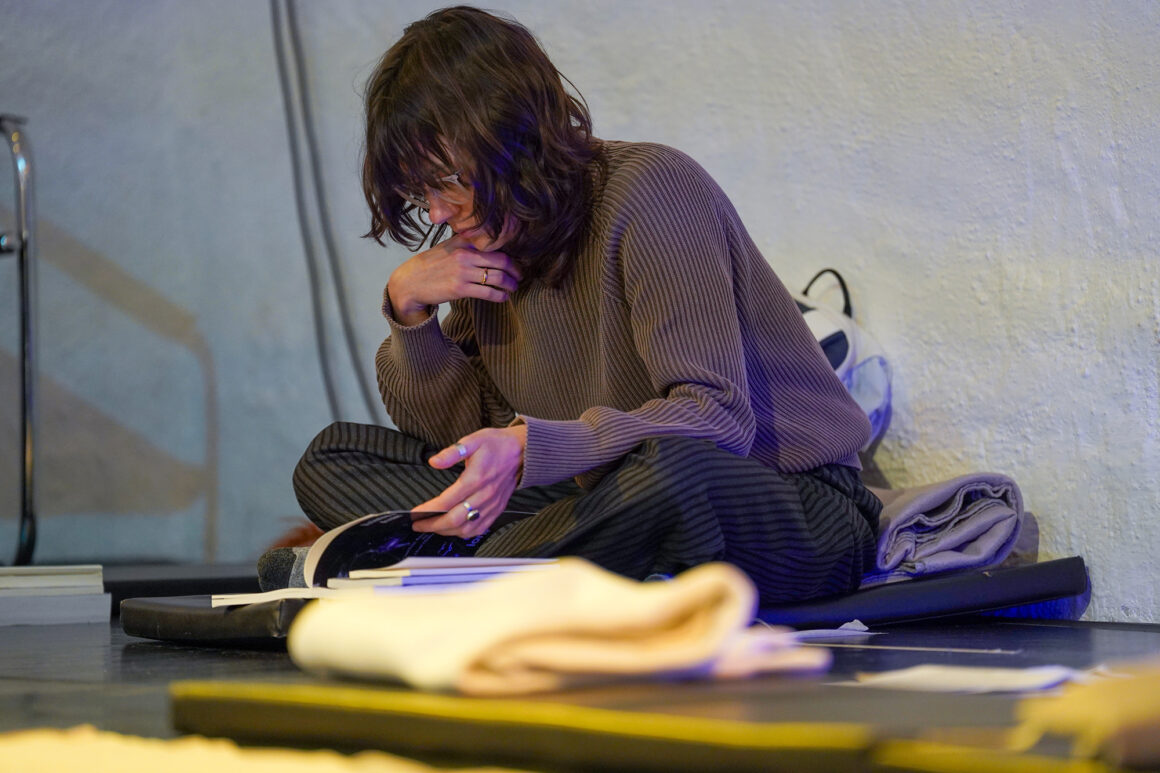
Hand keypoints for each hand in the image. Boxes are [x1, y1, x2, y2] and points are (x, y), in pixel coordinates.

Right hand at [387, 234, 520, 324]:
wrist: (409, 282)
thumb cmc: (429, 265)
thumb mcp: (447, 247)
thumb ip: (466, 242)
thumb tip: (486, 242)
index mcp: (463, 241)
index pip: (494, 243)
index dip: (510, 252)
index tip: (516, 259)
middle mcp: (465, 254)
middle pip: (501, 260)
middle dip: (515, 269)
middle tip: (520, 275)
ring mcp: (463, 271)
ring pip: (498, 277)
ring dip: (510, 284)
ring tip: (513, 287)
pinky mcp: (460, 288)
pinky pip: (488, 292)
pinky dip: (500, 296)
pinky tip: (504, 298)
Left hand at [411, 425, 526, 538]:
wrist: (522, 451)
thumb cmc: (497, 445)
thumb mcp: (472, 440)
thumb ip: (452, 452)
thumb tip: (434, 462)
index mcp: (476, 479)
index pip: (446, 502)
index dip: (428, 510)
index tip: (415, 513)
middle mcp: (484, 495)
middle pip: (454, 520)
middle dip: (432, 525)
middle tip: (418, 524)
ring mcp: (492, 505)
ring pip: (467, 528)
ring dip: (447, 531)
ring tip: (432, 527)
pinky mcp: (497, 509)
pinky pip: (480, 528)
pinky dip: (464, 532)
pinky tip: (454, 529)